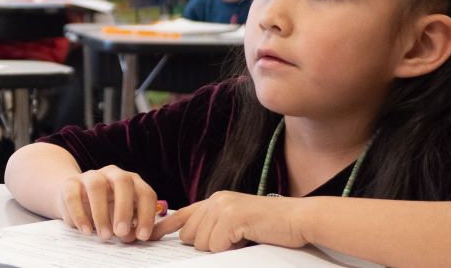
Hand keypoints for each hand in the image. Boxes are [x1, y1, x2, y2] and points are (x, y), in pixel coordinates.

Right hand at [55, 165, 161, 242]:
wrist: (78, 203)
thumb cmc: (110, 214)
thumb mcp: (127, 222)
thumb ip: (141, 229)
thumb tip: (151, 231)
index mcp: (133, 182)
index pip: (145, 193)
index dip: (146, 214)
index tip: (142, 236)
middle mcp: (113, 174)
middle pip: (123, 181)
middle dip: (123, 209)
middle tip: (121, 233)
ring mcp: (91, 176)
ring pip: (96, 186)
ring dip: (101, 213)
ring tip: (104, 235)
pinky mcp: (70, 183)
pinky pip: (73, 196)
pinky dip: (80, 215)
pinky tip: (86, 230)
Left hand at [152, 191, 310, 252]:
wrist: (298, 219)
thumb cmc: (271, 227)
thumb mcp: (238, 223)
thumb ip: (216, 226)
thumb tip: (192, 241)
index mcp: (216, 201)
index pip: (183, 215)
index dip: (165, 227)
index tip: (151, 237)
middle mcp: (216, 200)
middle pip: (190, 236)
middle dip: (208, 246)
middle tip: (233, 241)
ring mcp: (223, 207)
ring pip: (202, 243)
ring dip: (222, 249)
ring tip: (242, 239)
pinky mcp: (232, 218)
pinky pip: (216, 245)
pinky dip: (230, 249)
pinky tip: (246, 239)